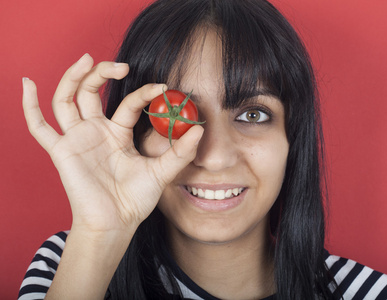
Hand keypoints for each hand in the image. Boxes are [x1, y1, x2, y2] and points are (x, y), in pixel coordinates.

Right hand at [22, 54, 202, 234]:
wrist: (116, 223)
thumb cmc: (135, 199)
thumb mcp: (162, 172)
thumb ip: (180, 152)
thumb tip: (200, 130)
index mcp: (118, 133)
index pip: (128, 103)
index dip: (143, 92)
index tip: (162, 87)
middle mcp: (95, 131)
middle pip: (91, 92)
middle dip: (103, 73)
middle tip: (121, 65)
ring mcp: (76, 138)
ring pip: (66, 99)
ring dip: (72, 77)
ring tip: (87, 59)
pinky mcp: (61, 151)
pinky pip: (39, 127)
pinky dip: (29, 105)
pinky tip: (27, 83)